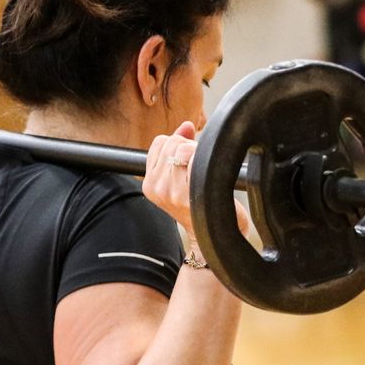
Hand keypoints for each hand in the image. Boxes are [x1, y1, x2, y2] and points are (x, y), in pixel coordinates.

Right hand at [142, 121, 249, 247]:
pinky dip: (206, 161)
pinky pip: (195, 157)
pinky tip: (208, 180)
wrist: (214, 238)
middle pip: (172, 142)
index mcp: (150, 183)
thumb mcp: (183, 177)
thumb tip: (186, 126)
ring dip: (198, 154)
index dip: (179, 145)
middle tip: (198, 169)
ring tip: (203, 175)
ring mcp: (170, 191)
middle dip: (189, 148)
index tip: (188, 162)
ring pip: (183, 148)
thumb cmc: (202, 207)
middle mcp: (156, 187)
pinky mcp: (186, 193)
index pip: (160, 142)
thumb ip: (181, 148)